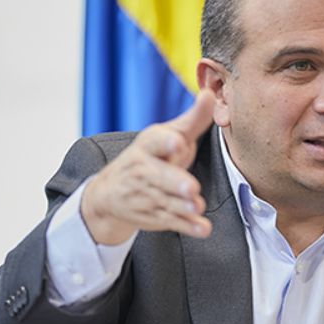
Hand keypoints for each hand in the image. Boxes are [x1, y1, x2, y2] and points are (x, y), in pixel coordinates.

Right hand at [81, 90, 215, 244]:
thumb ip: (192, 119)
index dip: (166, 142)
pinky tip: (202, 228)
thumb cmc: (152, 157)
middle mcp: (144, 171)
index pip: (154, 142)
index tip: (177, 142)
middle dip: (174, 181)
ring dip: (182, 206)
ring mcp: (147, 195)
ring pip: (166, 201)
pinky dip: (187, 227)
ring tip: (197, 206)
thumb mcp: (169, 135)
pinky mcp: (154, 216)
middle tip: (190, 187)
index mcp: (148, 146)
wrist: (112, 191)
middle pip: (158, 176)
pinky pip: (171, 222)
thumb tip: (211, 94)